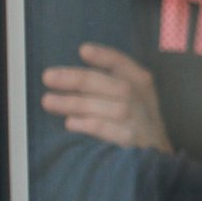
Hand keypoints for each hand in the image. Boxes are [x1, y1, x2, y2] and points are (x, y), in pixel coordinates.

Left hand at [40, 43, 172, 152]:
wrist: (153, 150)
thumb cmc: (131, 116)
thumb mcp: (127, 93)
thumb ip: (102, 81)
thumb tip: (63, 75)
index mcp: (139, 81)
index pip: (122, 64)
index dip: (104, 56)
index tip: (83, 50)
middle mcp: (141, 99)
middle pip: (112, 85)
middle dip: (79, 79)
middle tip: (48, 77)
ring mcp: (139, 121)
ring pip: (110, 109)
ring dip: (76, 103)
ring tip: (48, 101)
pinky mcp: (132, 142)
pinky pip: (110, 131)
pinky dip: (89, 125)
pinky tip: (70, 122)